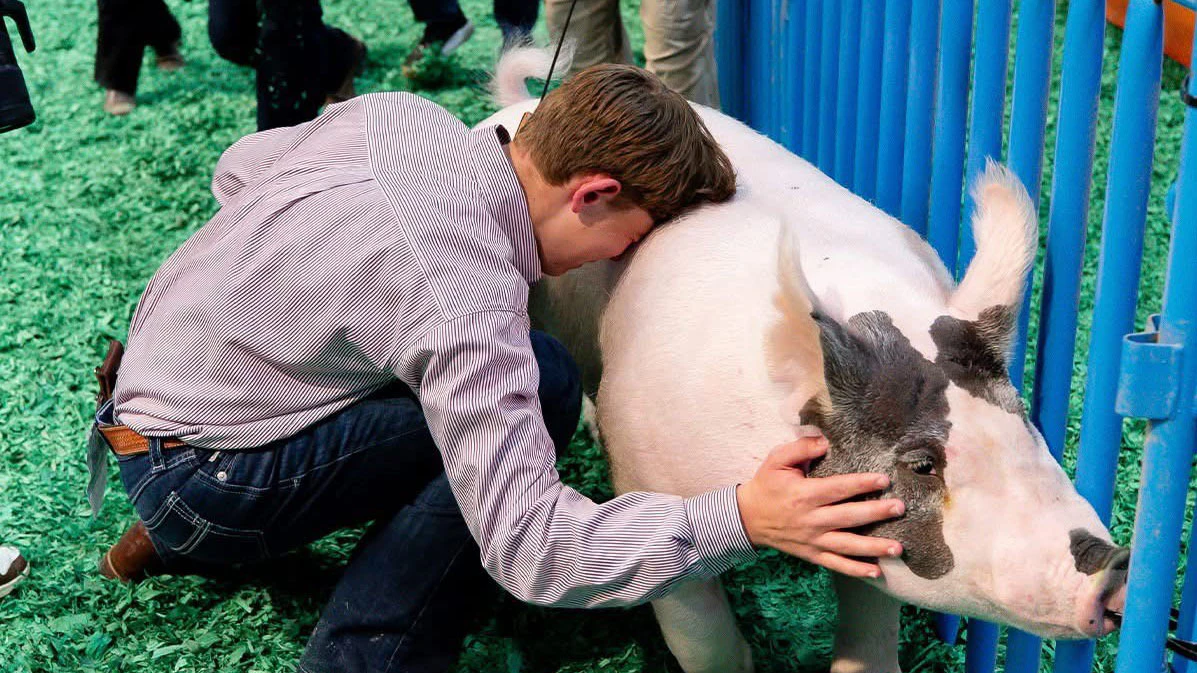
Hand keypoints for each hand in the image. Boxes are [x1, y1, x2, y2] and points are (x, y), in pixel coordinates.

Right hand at [735, 428, 904, 578]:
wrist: (747, 518)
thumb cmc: (766, 486)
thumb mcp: (776, 460)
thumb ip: (800, 448)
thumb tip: (826, 441)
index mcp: (804, 494)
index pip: (838, 489)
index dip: (861, 484)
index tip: (883, 480)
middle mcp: (811, 520)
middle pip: (848, 517)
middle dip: (876, 513)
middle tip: (899, 508)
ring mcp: (812, 540)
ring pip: (847, 546)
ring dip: (873, 548)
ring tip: (897, 548)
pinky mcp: (812, 554)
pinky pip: (836, 564)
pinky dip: (856, 570)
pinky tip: (876, 572)